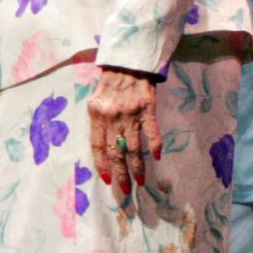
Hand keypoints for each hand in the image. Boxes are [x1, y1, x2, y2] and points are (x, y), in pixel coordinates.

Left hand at [88, 68, 164, 193]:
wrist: (127, 62)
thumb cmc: (110, 84)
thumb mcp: (96, 101)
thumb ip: (98, 122)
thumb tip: (103, 149)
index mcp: (97, 114)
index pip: (97, 145)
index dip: (102, 164)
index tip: (107, 179)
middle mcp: (112, 116)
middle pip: (115, 151)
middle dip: (121, 173)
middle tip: (125, 189)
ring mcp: (131, 113)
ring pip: (133, 147)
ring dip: (137, 167)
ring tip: (140, 182)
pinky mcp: (148, 108)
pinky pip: (152, 132)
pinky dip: (155, 146)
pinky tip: (156, 158)